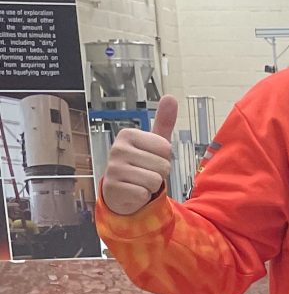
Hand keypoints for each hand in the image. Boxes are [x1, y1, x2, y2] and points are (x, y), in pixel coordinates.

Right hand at [101, 96, 176, 215]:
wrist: (120, 191)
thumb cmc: (139, 165)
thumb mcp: (152, 143)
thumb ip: (163, 122)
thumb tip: (170, 97)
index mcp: (128, 134)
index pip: (166, 148)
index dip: (164, 157)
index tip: (150, 158)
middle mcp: (117, 148)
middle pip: (163, 165)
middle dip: (160, 173)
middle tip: (145, 172)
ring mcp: (114, 169)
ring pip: (155, 180)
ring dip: (152, 186)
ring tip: (140, 182)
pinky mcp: (114, 188)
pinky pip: (144, 194)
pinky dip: (143, 196)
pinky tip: (133, 191)